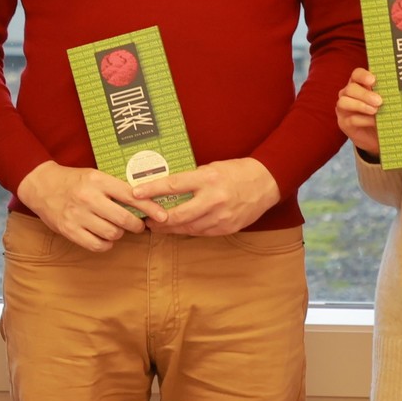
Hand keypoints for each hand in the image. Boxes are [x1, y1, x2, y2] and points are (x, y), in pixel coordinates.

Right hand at [17, 160, 162, 250]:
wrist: (41, 185)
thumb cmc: (73, 181)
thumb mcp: (94, 176)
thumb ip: (115, 188)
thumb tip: (145, 202)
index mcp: (97, 180)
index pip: (131, 195)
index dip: (150, 207)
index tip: (163, 215)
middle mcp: (88, 197)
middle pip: (124, 219)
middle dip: (136, 225)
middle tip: (138, 225)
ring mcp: (77, 215)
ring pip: (112, 233)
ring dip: (119, 234)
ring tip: (115, 228)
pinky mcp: (69, 230)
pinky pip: (97, 245)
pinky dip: (106, 244)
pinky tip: (104, 237)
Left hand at [134, 157, 281, 235]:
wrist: (266, 183)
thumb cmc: (235, 171)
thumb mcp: (211, 168)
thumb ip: (192, 179)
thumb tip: (166, 187)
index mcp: (208, 179)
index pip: (173, 184)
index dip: (152, 190)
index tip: (135, 193)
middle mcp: (214, 199)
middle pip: (178, 215)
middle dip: (157, 220)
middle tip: (143, 219)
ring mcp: (221, 216)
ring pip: (188, 228)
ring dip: (170, 229)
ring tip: (157, 227)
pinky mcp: (227, 228)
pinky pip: (202, 232)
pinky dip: (188, 231)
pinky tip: (178, 229)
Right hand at [336, 67, 381, 157]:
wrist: (376, 138)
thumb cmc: (382, 116)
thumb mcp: (387, 104)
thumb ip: (389, 97)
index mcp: (359, 85)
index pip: (356, 74)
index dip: (363, 75)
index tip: (373, 80)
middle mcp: (348, 94)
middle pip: (350, 88)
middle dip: (364, 94)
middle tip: (379, 101)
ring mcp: (344, 109)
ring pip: (344, 102)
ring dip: (360, 105)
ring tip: (375, 111)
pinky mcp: (344, 123)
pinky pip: (350, 119)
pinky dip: (363, 120)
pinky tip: (374, 121)